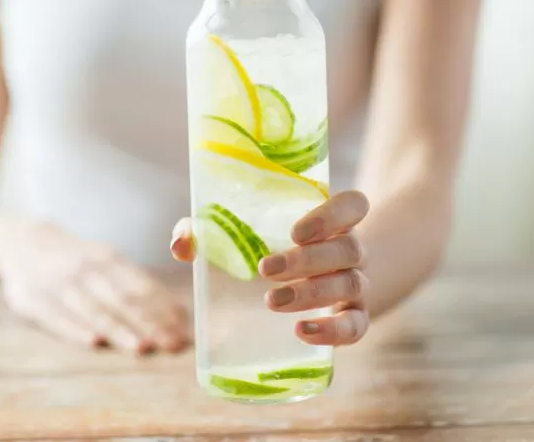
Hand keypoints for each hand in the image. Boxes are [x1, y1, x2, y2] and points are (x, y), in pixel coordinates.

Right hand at [0, 221, 189, 354]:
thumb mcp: (102, 259)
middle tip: (171, 345)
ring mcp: (59, 285)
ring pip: (94, 310)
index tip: (182, 331)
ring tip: (141, 348)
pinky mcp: (34, 301)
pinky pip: (57, 318)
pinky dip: (76, 330)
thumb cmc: (73, 257)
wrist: (18, 240)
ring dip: (119, 330)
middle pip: (122, 300)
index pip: (141, 286)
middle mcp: (85, 270)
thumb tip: (177, 311)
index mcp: (106, 259)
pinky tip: (93, 342)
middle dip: (149, 324)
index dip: (163, 310)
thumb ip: (136, 284)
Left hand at [171, 190, 369, 346]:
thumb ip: (206, 230)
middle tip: (266, 270)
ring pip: (351, 284)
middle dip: (306, 261)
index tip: (296, 231)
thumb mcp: (240, 232)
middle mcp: (350, 248)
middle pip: (348, 248)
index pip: (354, 205)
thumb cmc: (268, 246)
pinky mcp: (354, 317)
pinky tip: (302, 331)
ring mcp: (357, 283)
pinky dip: (333, 331)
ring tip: (272, 300)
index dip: (333, 214)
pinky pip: (356, 326)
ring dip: (312, 293)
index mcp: (330, 219)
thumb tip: (181, 245)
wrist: (313, 281)